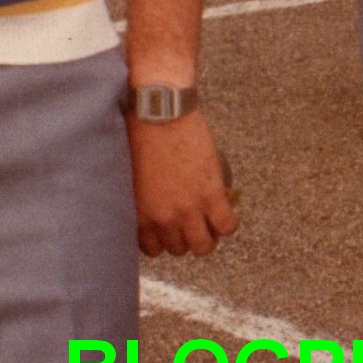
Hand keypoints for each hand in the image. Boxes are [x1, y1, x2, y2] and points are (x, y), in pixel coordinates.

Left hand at [132, 110, 238, 256]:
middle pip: (179, 249)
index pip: (153, 249)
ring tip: (212, 223)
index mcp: (141, 214)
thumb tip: (150, 205)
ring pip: (204, 245)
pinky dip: (229, 223)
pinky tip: (227, 213)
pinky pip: (226, 225)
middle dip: (187, 239)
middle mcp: (163, 218)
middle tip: (194, 223)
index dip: (165, 242)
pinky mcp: (211, 194)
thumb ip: (140, 198)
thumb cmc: (140, 134)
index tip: (171, 231)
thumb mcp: (133, 176)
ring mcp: (188, 209)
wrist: (159, 113)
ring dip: (209, 237)